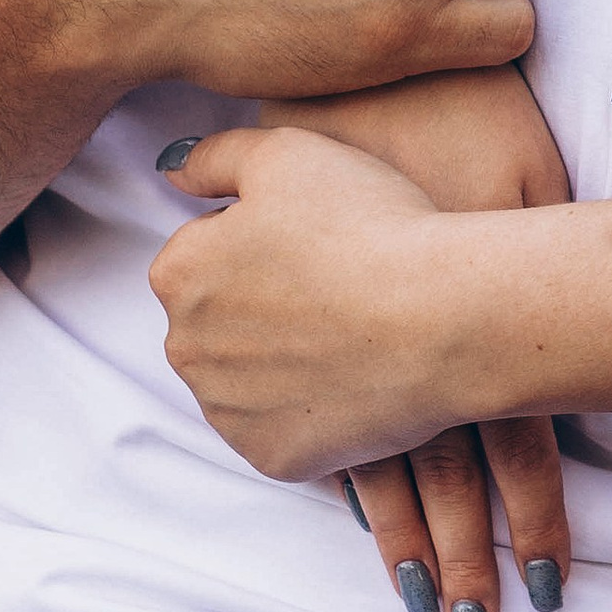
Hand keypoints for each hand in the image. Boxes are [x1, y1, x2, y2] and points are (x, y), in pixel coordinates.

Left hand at [154, 128, 570, 611]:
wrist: (442, 316)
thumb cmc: (368, 223)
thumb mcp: (288, 151)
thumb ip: (216, 157)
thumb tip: (170, 171)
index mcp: (178, 272)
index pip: (205, 250)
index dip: (265, 239)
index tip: (315, 239)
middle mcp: (186, 350)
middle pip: (220, 320)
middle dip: (265, 304)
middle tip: (337, 282)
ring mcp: (229, 414)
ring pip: (250, 378)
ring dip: (285, 358)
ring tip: (353, 327)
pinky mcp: (276, 460)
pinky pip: (286, 428)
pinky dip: (313, 407)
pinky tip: (357, 374)